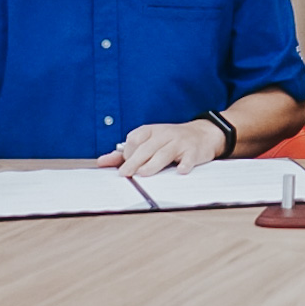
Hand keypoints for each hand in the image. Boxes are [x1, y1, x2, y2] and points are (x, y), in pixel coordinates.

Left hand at [99, 120, 226, 176]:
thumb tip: (102, 162)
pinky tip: (181, 170)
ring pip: (164, 153)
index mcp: (151, 131)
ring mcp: (180, 142)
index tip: (125, 165)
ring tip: (144, 173)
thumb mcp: (148, 141)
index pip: (134, 139)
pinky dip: (185, 164)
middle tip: (125, 174)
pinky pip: (189, 157)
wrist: (202, 134)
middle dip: (135, 161)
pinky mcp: (194, 151)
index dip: (127, 153)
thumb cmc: (170, 140)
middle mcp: (165, 134)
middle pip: (147, 148)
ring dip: (154, 164)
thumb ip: (125, 153)